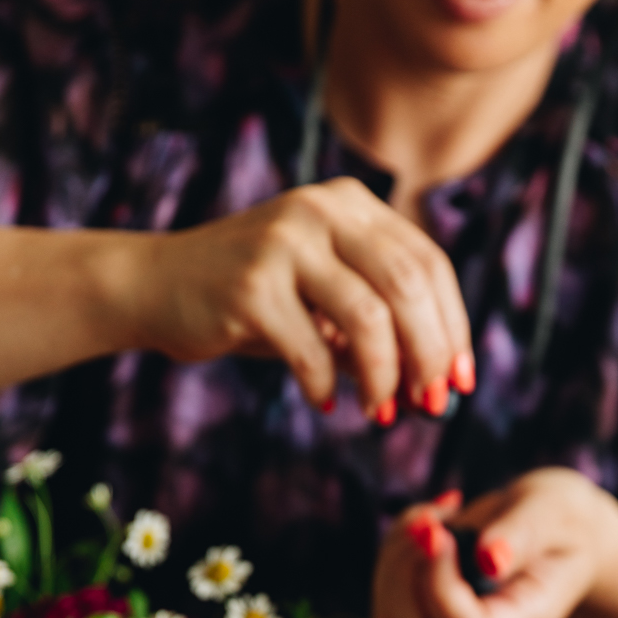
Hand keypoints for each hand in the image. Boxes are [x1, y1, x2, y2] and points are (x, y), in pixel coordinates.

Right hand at [133, 178, 473, 418]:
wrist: (157, 285)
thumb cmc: (255, 300)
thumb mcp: (325, 298)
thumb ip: (378, 324)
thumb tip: (436, 386)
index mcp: (351, 205)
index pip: (429, 263)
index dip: (454, 327)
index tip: (460, 381)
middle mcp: (322, 211)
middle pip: (409, 284)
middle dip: (429, 354)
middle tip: (431, 404)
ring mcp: (285, 242)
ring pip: (369, 317)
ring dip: (383, 376)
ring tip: (381, 412)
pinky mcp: (251, 285)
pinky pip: (312, 349)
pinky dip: (328, 385)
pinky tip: (327, 403)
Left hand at [372, 469, 617, 617]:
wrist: (563, 531)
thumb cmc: (564, 521)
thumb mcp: (556, 513)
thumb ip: (524, 535)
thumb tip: (488, 560)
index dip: (439, 585)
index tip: (440, 532)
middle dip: (406, 578)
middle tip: (430, 523)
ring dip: (393, 562)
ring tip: (432, 515)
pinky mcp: (430, 609)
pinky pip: (387, 596)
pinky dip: (391, 552)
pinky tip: (428, 519)